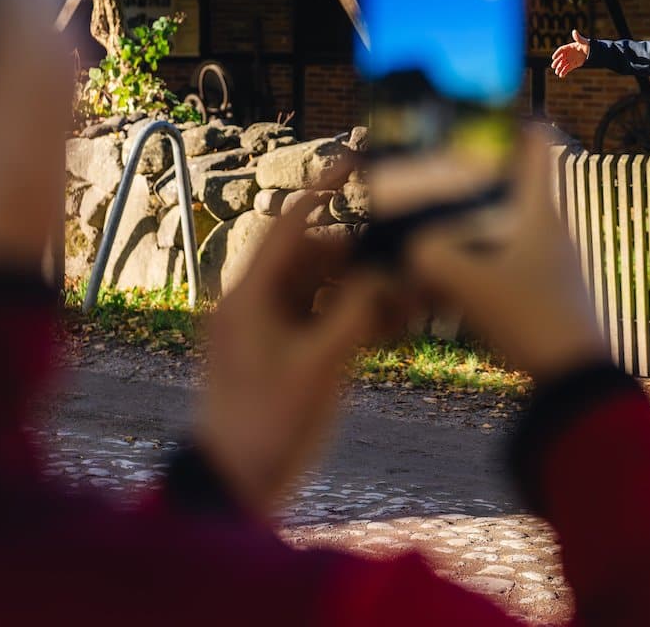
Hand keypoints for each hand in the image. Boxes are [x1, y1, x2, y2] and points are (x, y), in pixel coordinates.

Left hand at [195, 192, 381, 516]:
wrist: (237, 488)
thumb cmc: (268, 426)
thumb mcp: (321, 366)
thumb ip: (356, 313)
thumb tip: (384, 276)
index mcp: (250, 297)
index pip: (290, 225)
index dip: (324, 189)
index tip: (358, 160)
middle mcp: (258, 305)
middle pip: (316, 256)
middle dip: (363, 254)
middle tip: (409, 252)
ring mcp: (271, 331)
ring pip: (325, 290)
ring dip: (366, 290)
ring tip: (412, 296)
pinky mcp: (286, 356)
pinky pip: (326, 321)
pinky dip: (358, 318)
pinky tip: (398, 326)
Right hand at [405, 139, 606, 381]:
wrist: (574, 376)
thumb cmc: (529, 318)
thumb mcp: (467, 284)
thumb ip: (429, 258)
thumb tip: (407, 248)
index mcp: (539, 210)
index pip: (537, 144)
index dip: (510, 123)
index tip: (473, 124)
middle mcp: (549, 227)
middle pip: (509, 187)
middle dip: (467, 190)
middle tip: (428, 194)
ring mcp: (551, 260)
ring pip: (503, 229)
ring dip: (467, 234)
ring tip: (427, 250)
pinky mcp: (546, 290)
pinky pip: (506, 263)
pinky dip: (477, 267)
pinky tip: (446, 294)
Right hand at [550, 29, 590, 77]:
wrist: (591, 51)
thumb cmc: (586, 44)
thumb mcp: (583, 41)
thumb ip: (578, 37)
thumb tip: (574, 31)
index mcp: (569, 47)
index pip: (561, 50)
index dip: (557, 53)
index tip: (553, 57)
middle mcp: (568, 53)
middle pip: (560, 58)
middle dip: (557, 62)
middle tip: (553, 66)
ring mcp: (570, 59)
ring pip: (563, 64)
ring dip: (559, 68)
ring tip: (557, 73)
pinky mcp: (573, 64)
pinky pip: (567, 68)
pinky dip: (564, 72)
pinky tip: (561, 75)